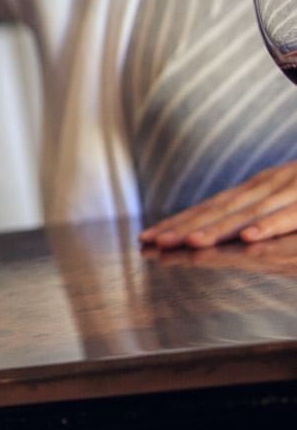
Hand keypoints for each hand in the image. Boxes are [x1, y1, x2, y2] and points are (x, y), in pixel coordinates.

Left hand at [139, 160, 296, 248]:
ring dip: (218, 228)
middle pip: (218, 210)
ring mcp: (290, 190)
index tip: (148, 238)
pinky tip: (248, 237)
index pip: (208, 207)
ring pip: (248, 213)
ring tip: (191, 243)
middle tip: (154, 242)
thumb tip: (223, 228)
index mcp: (256, 188)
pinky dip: (269, 225)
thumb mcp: (280, 194)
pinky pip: (290, 215)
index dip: (177, 222)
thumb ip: (253, 208)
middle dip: (184, 227)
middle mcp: (266, 186)